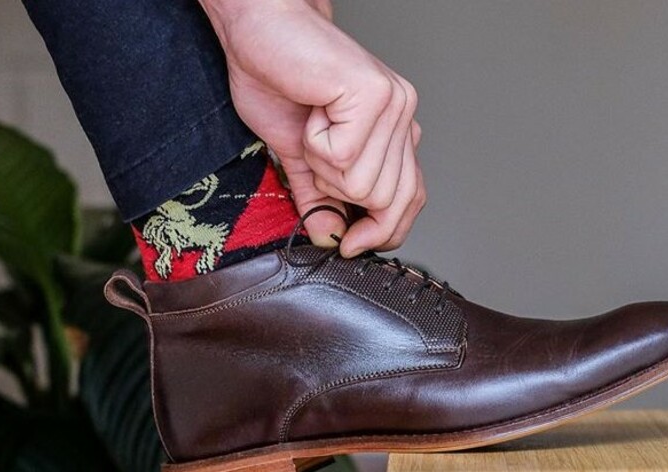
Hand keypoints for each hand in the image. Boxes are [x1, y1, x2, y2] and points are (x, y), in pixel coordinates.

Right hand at [200, 0, 425, 256]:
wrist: (258, 31)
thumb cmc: (277, 81)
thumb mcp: (300, 158)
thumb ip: (319, 199)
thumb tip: (330, 239)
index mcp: (393, 133)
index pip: (409, 200)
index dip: (381, 230)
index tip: (349, 244)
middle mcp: (402, 118)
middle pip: (386, 202)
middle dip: (338, 194)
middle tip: (315, 156)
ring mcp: (394, 105)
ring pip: (363, 184)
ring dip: (322, 164)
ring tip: (313, 125)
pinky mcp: (374, 95)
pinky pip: (343, 157)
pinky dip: (314, 144)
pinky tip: (313, 111)